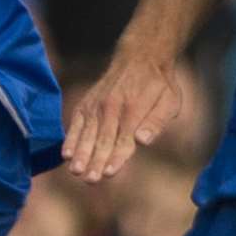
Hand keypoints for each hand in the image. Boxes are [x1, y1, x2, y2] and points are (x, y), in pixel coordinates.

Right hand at [61, 46, 181, 182]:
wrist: (140, 56)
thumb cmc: (159, 84)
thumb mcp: (170, 101)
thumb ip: (156, 121)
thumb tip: (143, 140)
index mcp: (134, 108)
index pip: (124, 138)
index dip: (116, 157)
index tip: (108, 173)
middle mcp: (112, 106)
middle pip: (103, 138)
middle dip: (96, 160)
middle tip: (90, 180)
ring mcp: (97, 103)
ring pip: (87, 132)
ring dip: (81, 152)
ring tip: (76, 170)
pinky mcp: (87, 102)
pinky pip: (76, 122)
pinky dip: (71, 137)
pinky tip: (66, 154)